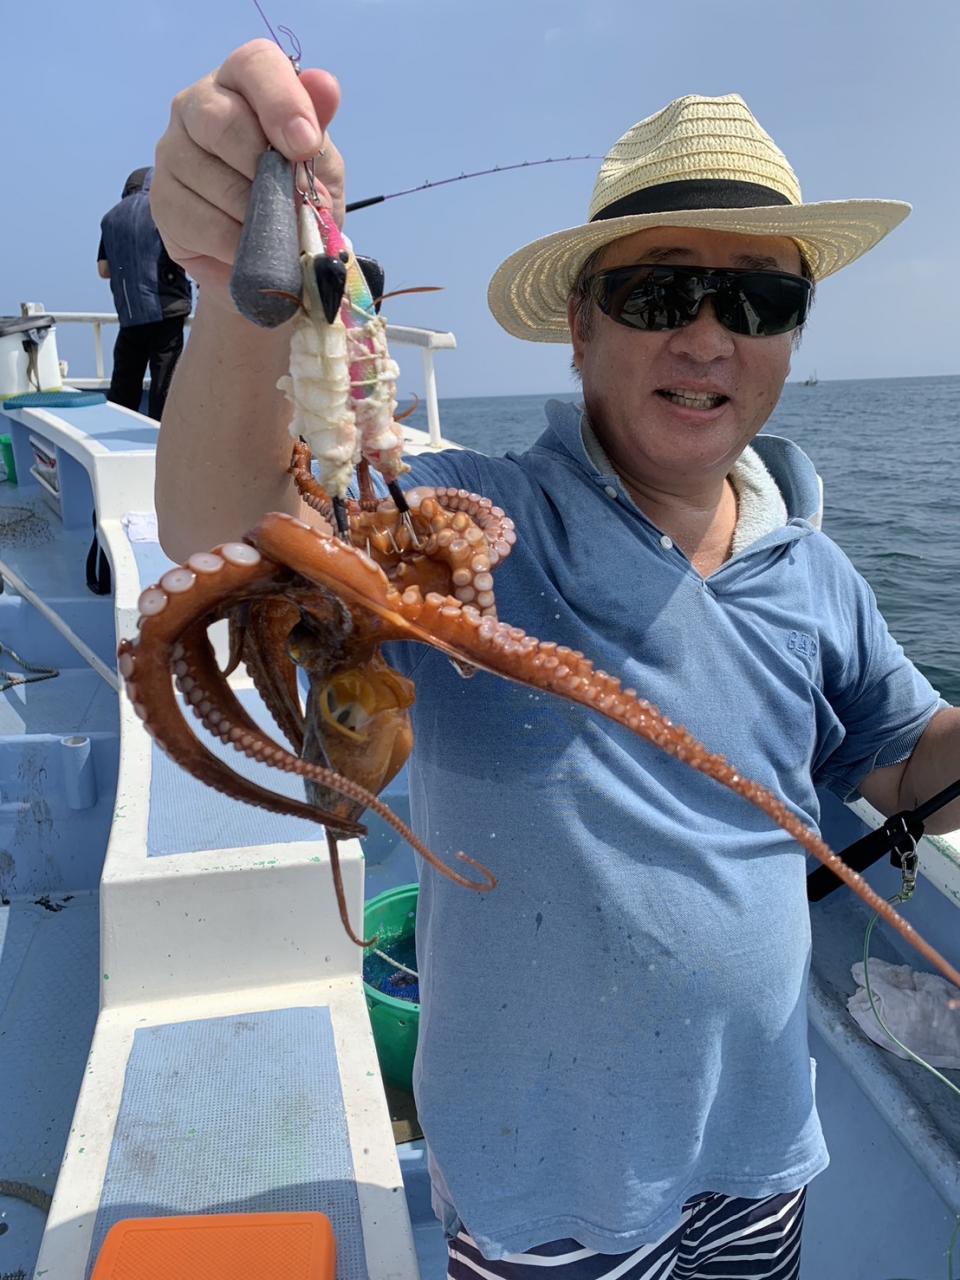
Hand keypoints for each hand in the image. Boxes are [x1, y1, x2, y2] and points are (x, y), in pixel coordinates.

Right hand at [151, 39, 343, 306]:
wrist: (267, 249)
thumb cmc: (293, 190)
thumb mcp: (318, 160)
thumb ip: (318, 125)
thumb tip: (325, 86)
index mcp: (241, 82)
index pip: (254, 66)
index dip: (282, 102)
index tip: (306, 145)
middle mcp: (196, 106)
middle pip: (220, 121)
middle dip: (265, 168)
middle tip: (294, 202)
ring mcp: (172, 153)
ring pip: (213, 180)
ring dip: (258, 215)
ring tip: (279, 232)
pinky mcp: (163, 202)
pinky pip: (203, 224)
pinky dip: (239, 244)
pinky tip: (252, 248)